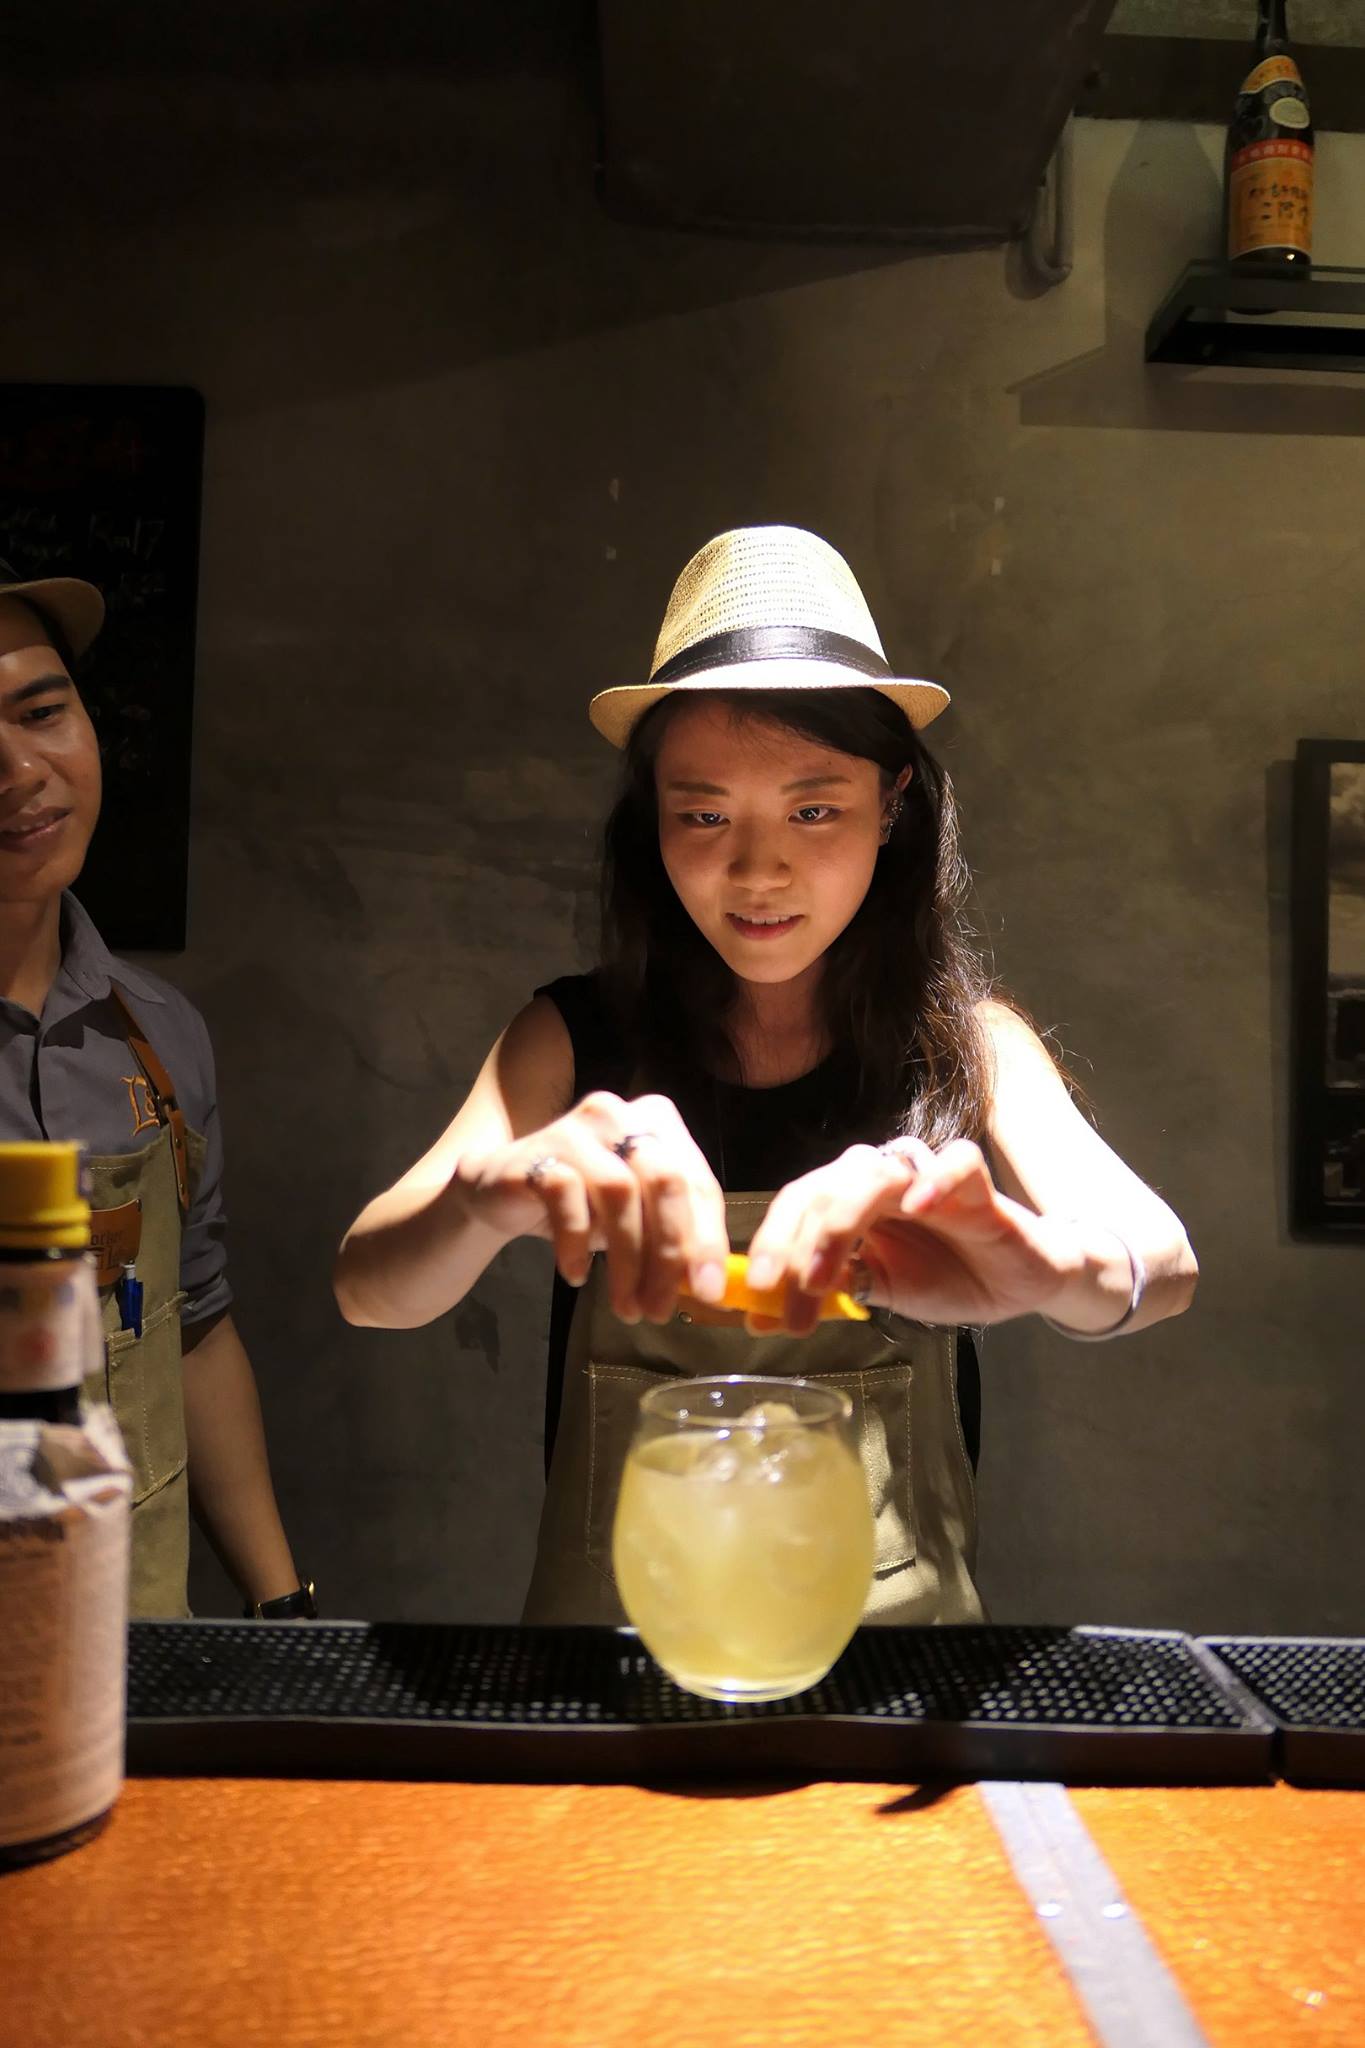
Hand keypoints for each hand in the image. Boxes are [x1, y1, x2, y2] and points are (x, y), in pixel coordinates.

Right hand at [455, 1092, 728, 1322]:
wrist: (498, 1192)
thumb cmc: (581, 1204)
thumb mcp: (636, 1220)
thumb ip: (672, 1238)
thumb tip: (707, 1286)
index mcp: (658, 1121)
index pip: (697, 1183)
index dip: (708, 1241)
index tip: (708, 1292)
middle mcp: (620, 1114)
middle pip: (665, 1182)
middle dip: (670, 1253)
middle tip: (661, 1307)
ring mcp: (576, 1129)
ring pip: (619, 1193)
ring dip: (626, 1260)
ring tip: (625, 1305)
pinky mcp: (537, 1153)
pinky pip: (567, 1200)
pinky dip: (577, 1245)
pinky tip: (577, 1274)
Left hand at [745, 1137, 1084, 1333]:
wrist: (1015, 1283)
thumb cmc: (946, 1277)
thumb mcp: (877, 1292)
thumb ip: (826, 1295)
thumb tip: (759, 1317)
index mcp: (848, 1200)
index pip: (797, 1205)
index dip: (770, 1243)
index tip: (754, 1294)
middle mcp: (879, 1179)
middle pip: (822, 1186)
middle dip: (793, 1241)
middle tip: (781, 1290)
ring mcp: (925, 1175)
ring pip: (873, 1173)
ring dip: (840, 1223)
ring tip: (823, 1274)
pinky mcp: (975, 1181)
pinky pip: (956, 1162)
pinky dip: (935, 1179)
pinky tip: (918, 1206)